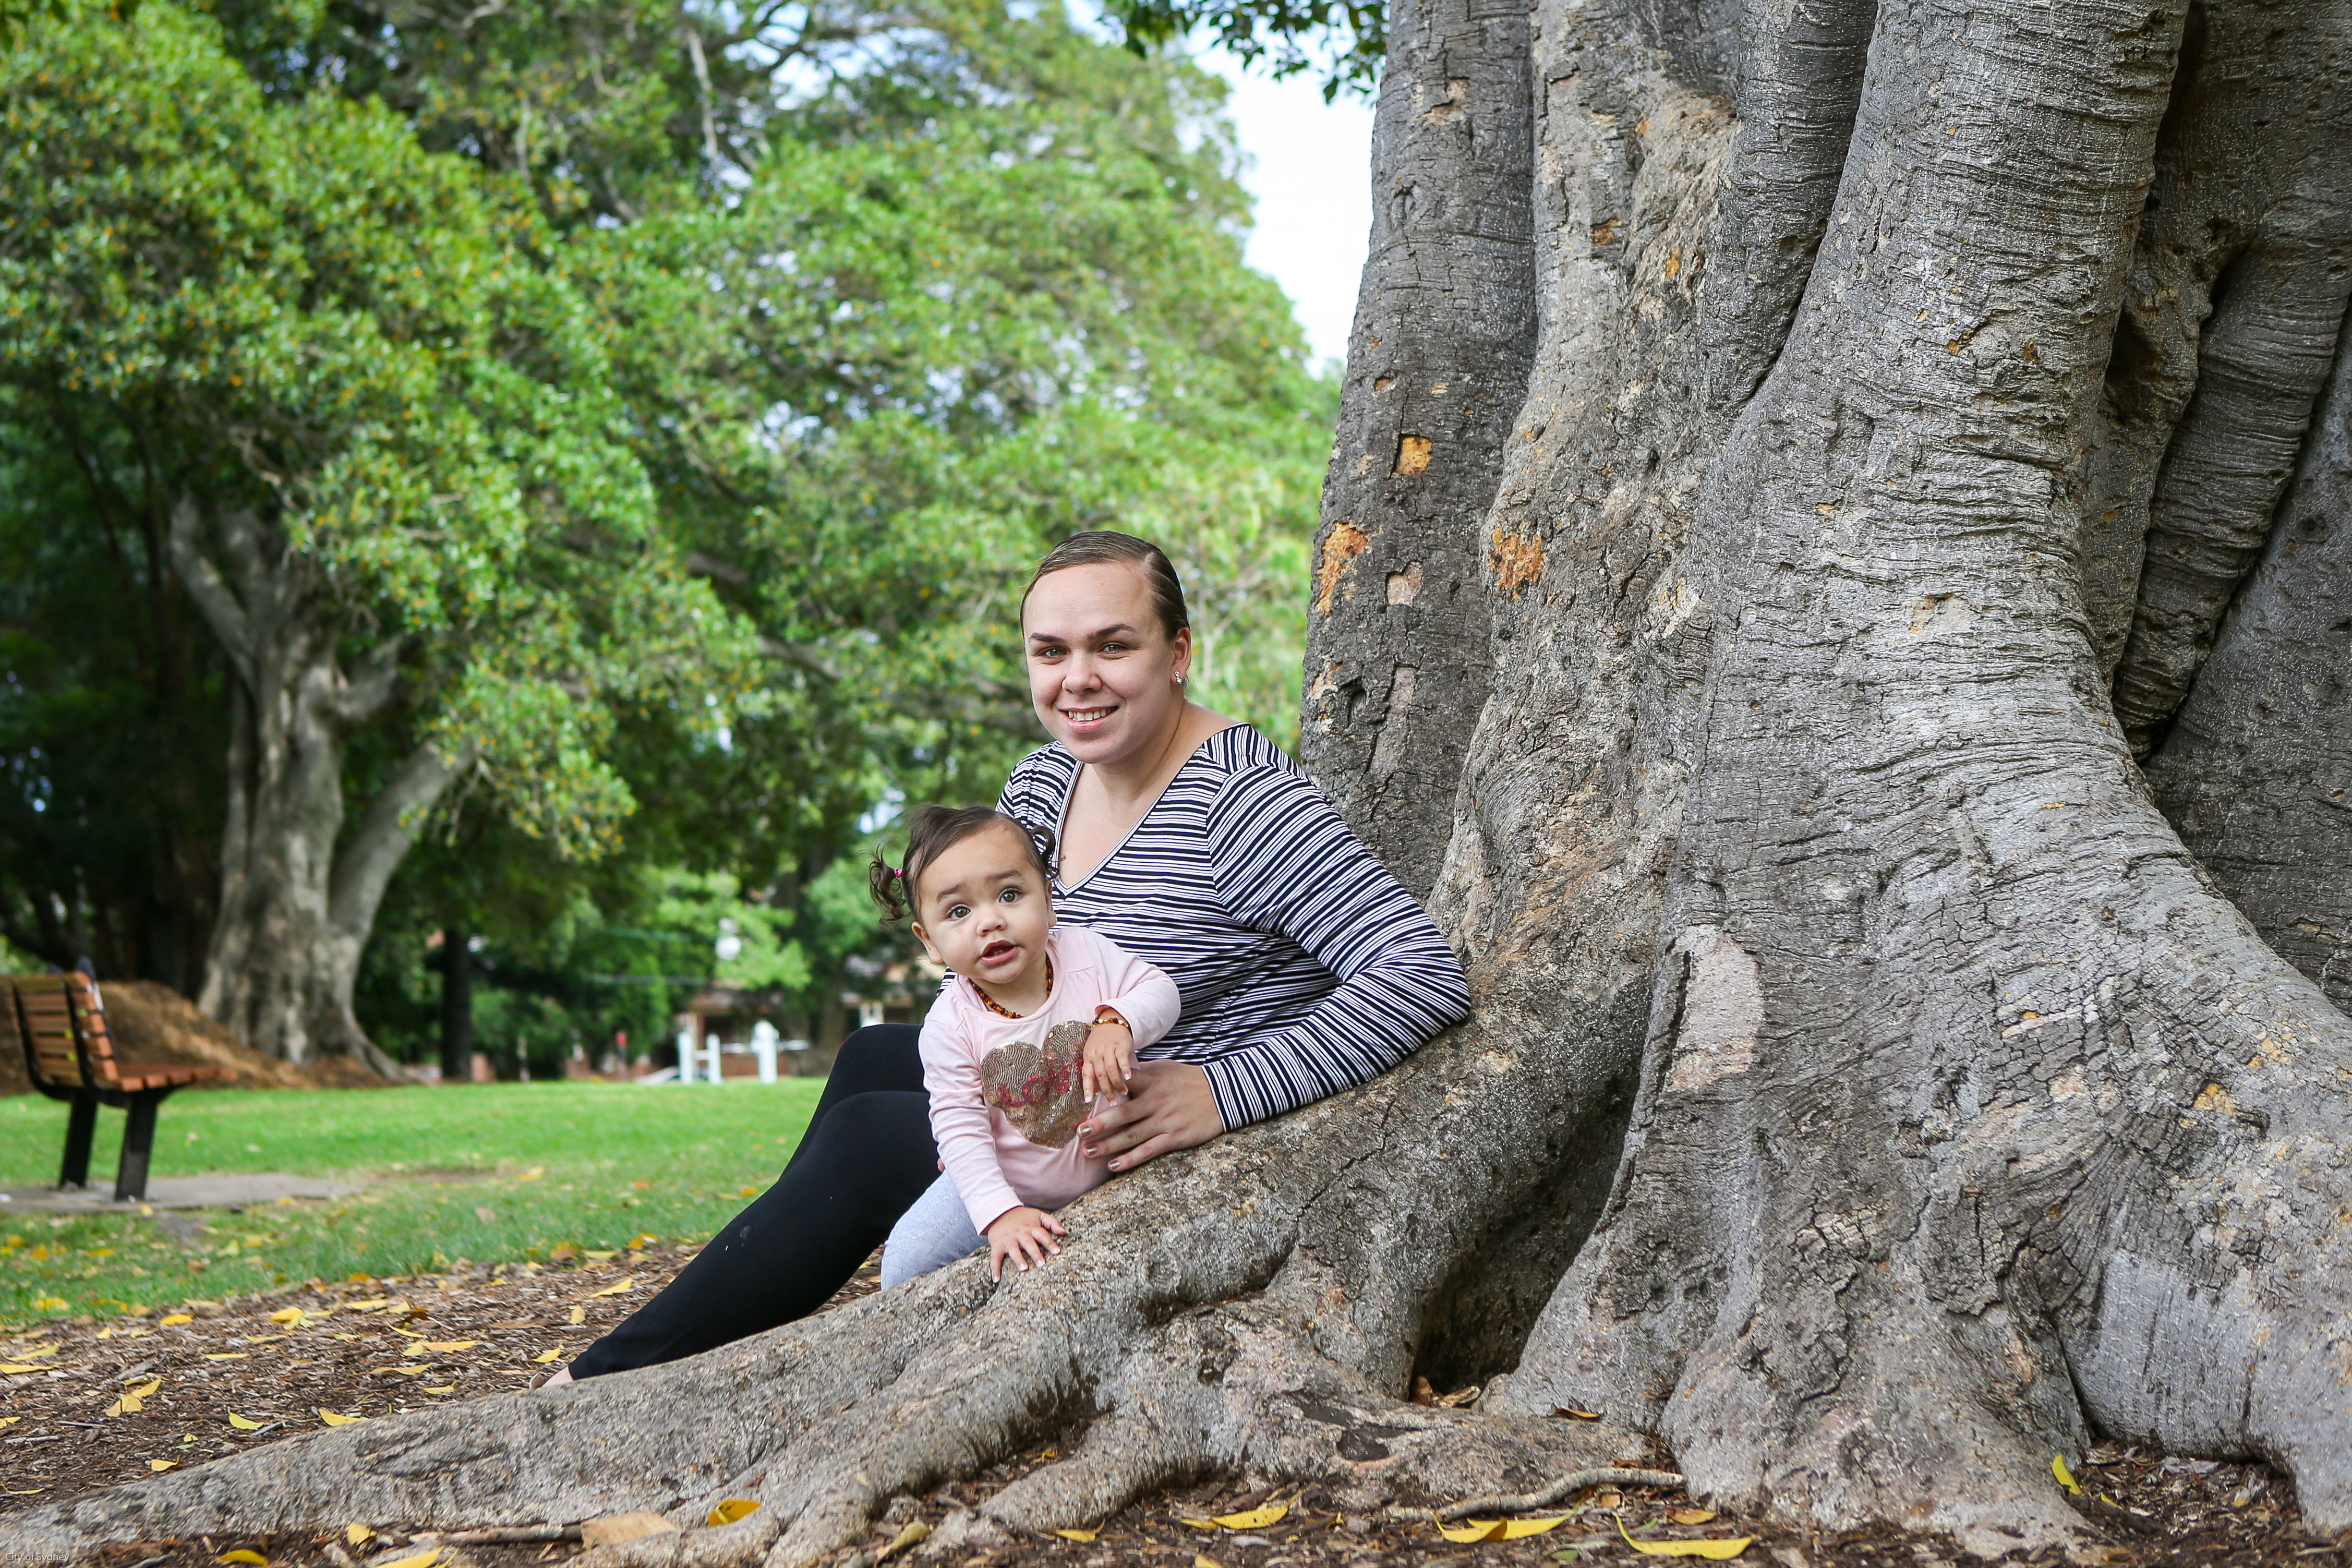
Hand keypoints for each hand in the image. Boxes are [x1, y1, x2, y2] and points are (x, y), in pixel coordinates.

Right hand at [985, 1206, 1066, 1280]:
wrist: (999, 1212)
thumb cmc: (1022, 1217)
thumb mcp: (1038, 1215)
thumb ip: (1052, 1222)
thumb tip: (1063, 1232)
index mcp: (1031, 1228)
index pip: (1042, 1234)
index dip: (1049, 1242)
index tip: (1057, 1251)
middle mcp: (1020, 1234)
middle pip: (1028, 1243)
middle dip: (1035, 1252)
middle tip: (1041, 1263)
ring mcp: (1008, 1240)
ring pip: (1013, 1250)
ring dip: (1018, 1259)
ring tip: (1023, 1268)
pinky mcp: (997, 1246)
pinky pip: (995, 1258)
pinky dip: (994, 1269)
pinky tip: (996, 1279)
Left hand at [1079, 1059, 1218, 1172]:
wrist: (1223, 1093)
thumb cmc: (1189, 1080)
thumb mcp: (1165, 1068)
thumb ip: (1141, 1073)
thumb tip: (1118, 1073)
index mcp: (1151, 1082)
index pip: (1123, 1084)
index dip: (1103, 1090)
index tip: (1083, 1099)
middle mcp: (1156, 1102)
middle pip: (1123, 1114)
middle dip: (1099, 1125)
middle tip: (1079, 1133)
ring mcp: (1165, 1121)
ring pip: (1132, 1135)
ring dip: (1108, 1145)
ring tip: (1088, 1152)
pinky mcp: (1175, 1137)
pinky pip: (1149, 1150)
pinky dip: (1130, 1159)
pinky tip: (1113, 1165)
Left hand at [1080, 1019, 1134, 1102]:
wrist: (1112, 1022)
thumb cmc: (1102, 1040)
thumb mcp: (1093, 1052)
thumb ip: (1094, 1068)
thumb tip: (1095, 1089)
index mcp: (1088, 1057)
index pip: (1086, 1075)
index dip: (1087, 1088)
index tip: (1088, 1101)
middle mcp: (1097, 1054)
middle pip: (1101, 1076)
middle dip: (1107, 1091)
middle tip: (1113, 1101)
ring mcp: (1108, 1049)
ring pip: (1111, 1070)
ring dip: (1117, 1083)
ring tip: (1123, 1092)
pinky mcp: (1120, 1045)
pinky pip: (1122, 1059)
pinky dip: (1125, 1069)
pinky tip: (1129, 1077)